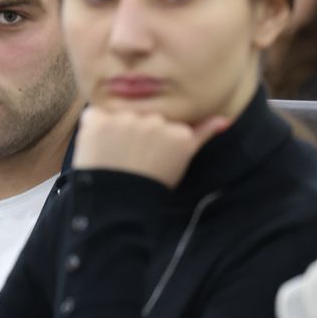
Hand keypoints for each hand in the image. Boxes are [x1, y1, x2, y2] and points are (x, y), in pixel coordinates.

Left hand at [72, 107, 231, 188]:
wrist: (116, 203)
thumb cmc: (149, 183)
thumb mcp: (181, 160)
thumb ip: (201, 134)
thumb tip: (223, 119)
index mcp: (179, 132)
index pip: (163, 122)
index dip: (151, 139)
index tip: (147, 156)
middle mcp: (155, 121)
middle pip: (143, 116)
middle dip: (135, 131)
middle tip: (129, 157)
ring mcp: (126, 119)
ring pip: (119, 114)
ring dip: (113, 128)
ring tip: (112, 154)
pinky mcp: (99, 120)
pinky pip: (94, 115)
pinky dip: (92, 128)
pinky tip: (98, 147)